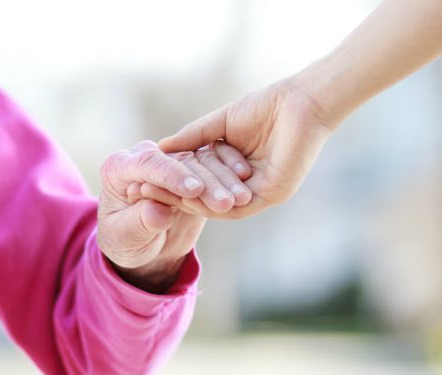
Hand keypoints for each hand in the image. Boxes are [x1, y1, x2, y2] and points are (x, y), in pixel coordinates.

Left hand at [97, 140, 250, 292]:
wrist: (139, 246)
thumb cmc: (124, 242)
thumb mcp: (125, 237)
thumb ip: (139, 222)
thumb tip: (158, 213)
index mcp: (120, 166)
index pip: (149, 164)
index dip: (173, 176)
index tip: (194, 190)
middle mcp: (147, 157)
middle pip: (180, 162)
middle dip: (205, 181)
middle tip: (225, 202)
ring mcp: (173, 163)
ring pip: (202, 163)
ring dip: (224, 181)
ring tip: (242, 200)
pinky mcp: (193, 172)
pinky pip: (215, 169)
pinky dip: (231, 179)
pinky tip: (246, 191)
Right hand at [157, 78, 335, 218]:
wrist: (299, 102)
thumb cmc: (264, 107)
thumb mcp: (218, 123)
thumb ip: (192, 138)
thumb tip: (160, 149)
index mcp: (234, 172)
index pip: (199, 184)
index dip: (172, 183)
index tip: (142, 181)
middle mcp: (245, 187)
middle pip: (205, 197)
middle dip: (175, 195)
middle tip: (145, 194)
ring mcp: (259, 193)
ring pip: (218, 204)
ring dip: (191, 200)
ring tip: (162, 194)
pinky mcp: (271, 194)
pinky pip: (237, 205)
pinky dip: (212, 201)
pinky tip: (190, 194)